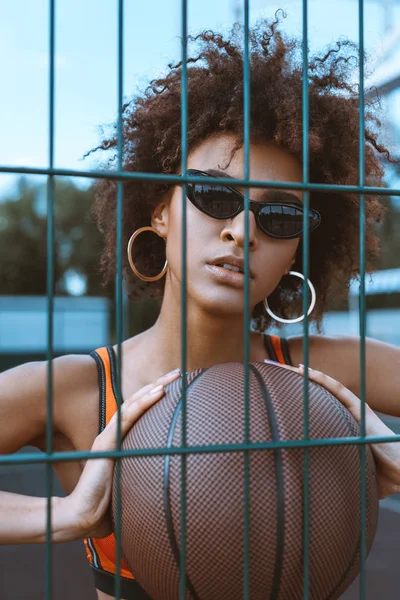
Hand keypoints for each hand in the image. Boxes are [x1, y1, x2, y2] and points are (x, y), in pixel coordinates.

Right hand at [60, 368, 180, 540]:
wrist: (84, 515)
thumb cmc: (107, 502)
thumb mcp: (129, 480)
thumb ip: (141, 473)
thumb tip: (166, 478)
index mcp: (117, 440)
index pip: (138, 411)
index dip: (154, 396)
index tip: (174, 386)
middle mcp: (112, 434)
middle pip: (137, 401)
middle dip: (158, 384)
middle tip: (178, 372)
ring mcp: (108, 436)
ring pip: (133, 404)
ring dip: (154, 388)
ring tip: (172, 377)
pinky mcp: (106, 443)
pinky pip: (128, 417)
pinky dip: (144, 402)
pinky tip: (158, 392)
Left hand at [266, 360, 399, 499]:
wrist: (399, 472)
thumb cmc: (377, 475)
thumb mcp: (347, 469)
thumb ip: (332, 473)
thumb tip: (312, 493)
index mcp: (340, 424)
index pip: (313, 407)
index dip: (295, 398)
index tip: (273, 392)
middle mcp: (345, 412)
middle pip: (314, 393)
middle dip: (293, 382)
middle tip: (270, 371)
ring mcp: (352, 408)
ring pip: (322, 386)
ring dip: (303, 375)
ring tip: (282, 365)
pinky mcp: (359, 407)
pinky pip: (337, 389)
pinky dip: (321, 378)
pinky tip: (305, 370)